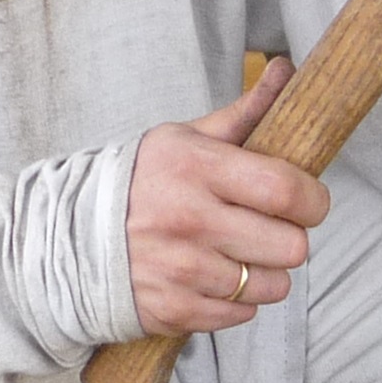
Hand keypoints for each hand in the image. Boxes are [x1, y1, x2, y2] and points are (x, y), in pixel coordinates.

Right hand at [125, 58, 330, 335]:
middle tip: (270, 230)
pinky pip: (242, 313)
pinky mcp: (174, 309)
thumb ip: (243, 113)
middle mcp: (189, 219)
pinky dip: (237, 300)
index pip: (285, 190)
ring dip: (266, 273)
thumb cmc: (139, 183)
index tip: (309, 202)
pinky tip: (215, 278)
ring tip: (241, 256)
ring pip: (272, 285)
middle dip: (291, 238)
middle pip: (290, 246)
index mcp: (195, 168)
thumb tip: (286, 69)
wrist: (68, 237)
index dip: (313, 200)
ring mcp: (181, 269)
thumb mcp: (182, 139)